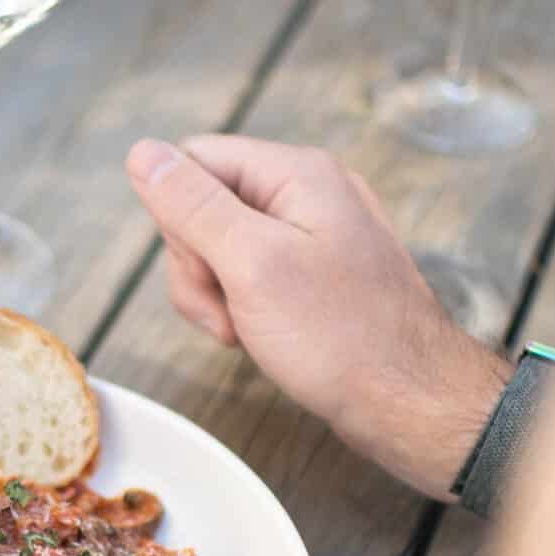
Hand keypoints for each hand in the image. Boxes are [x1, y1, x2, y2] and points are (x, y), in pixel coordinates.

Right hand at [123, 135, 508, 498]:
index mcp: (297, 174)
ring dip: (215, 296)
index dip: (180, 218)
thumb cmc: (343, 339)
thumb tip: (144, 152)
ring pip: (220, 247)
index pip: (193, 162)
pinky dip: (241, 308)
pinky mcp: (315, 274)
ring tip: (246, 332)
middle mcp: (308, 193)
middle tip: (230, 313)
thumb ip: (193, 205)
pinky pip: (250, 275)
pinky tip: (262, 337)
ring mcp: (314, 234)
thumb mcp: (251, 265)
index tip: (208, 269)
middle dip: (197, 267)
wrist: (410, 403)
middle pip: (202, 206)